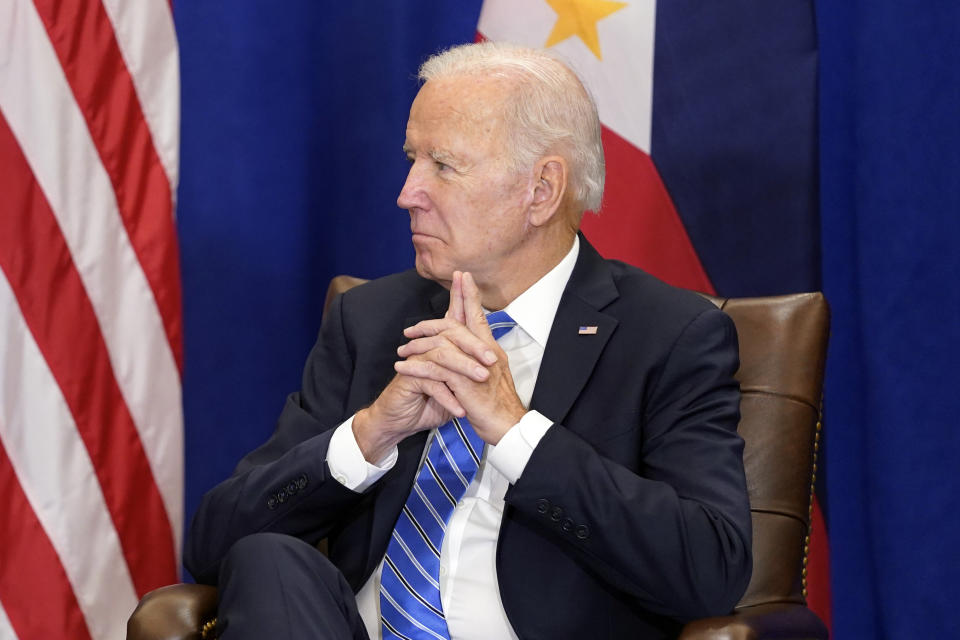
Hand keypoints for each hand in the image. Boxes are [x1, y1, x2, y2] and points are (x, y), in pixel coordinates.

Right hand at [352, 272, 491, 461]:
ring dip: (464, 369)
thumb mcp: (457, 386)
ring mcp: (417, 362)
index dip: (459, 296)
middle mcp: (428, 349)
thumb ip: (470, 369)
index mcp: (441, 346)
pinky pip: (432, 383)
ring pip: (443, 356)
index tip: (466, 276)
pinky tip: (460, 409)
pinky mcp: (409, 378)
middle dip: (474, 345)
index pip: (452, 317)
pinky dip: (449, 398)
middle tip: (491, 360)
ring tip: (481, 380)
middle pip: (451, 333)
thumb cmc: (428, 403)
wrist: (400, 421)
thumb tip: (493, 358)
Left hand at [396, 271, 525, 444]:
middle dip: (435, 318)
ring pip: (442, 345)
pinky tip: (402, 369)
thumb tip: (469, 351)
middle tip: (412, 325)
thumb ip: (479, 360)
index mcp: (491, 350)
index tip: (461, 277)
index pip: (479, 316)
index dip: (470, 295)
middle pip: (460, 323)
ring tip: (402, 350)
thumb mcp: (490, 377)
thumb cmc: (498, 405)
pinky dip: (416, 367)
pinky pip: (434, 370)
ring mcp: (475, 367)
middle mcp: (485, 353)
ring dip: (419, 345)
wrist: (508, 427)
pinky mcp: (464, 384)